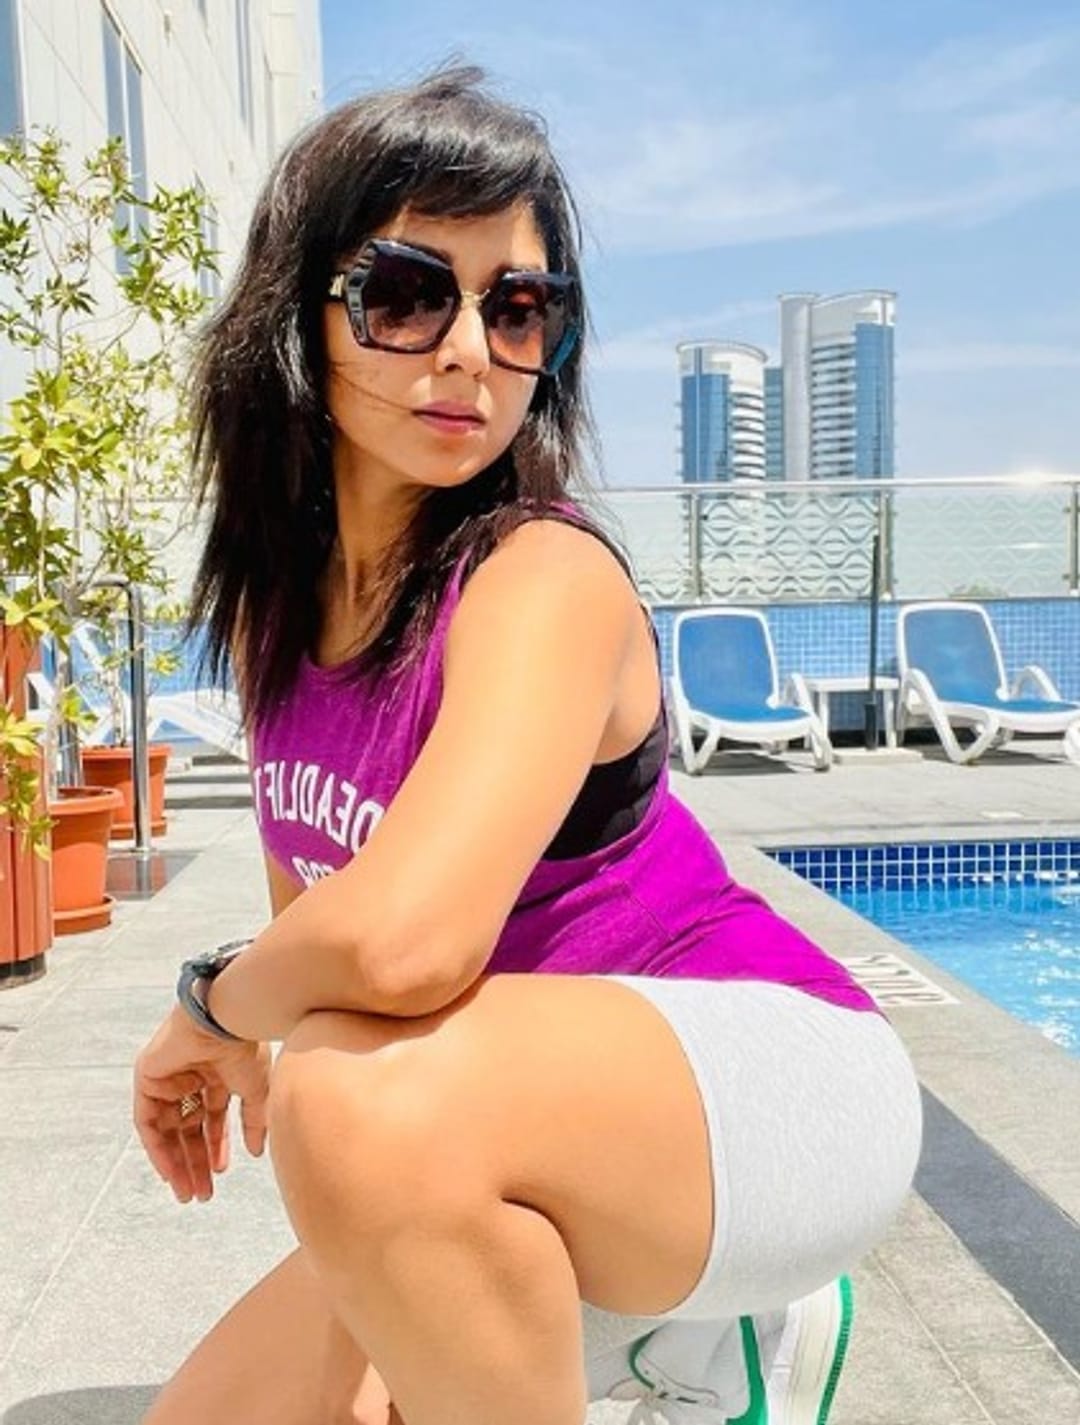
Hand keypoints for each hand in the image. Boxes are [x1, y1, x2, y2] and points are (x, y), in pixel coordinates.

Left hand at [134, 1004, 270, 1203]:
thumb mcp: (257, 1091)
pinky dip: (157, 1149)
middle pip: (190, 1129)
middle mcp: (191, 1076)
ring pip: (168, 1130)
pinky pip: (147, 1122)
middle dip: (196, 1163)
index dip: (216, 1148)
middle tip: (202, 1194)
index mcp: (218, 1075)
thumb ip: (255, 1121)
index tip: (220, 1173)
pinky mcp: (147, 1077)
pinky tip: (170, 1172)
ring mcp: (167, 1077)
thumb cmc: (245, 1046)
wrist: (225, 1018)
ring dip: (177, 1163)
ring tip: (188, 1192)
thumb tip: (257, 1151)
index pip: (213, 1119)